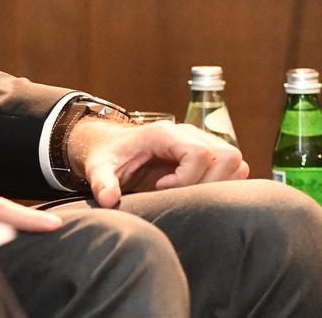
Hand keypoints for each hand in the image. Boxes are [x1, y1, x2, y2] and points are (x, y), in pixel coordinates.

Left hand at [72, 119, 248, 207]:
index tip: (161, 188)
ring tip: (188, 195)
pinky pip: (233, 168)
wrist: (113, 147)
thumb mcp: (97, 168)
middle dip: (210, 184)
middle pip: (227, 156)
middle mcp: (188, 133)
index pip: (199, 153)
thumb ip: (101, 182)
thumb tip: (107, 200)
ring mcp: (201, 141)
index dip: (186, 178)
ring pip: (236, 162)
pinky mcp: (208, 153)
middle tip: (181, 196)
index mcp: (164, 134)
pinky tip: (194, 193)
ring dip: (219, 185)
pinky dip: (222, 185)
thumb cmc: (108, 157)